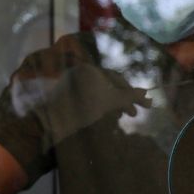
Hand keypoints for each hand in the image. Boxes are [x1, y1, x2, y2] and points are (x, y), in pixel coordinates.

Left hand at [16, 64, 149, 141]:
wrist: (47, 124)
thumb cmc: (80, 110)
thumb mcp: (108, 103)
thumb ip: (127, 96)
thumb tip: (146, 93)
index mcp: (89, 69)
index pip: (116, 78)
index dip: (131, 93)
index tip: (144, 106)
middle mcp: (79, 72)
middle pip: (107, 84)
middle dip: (122, 99)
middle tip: (133, 114)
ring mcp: (70, 83)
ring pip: (97, 91)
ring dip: (111, 103)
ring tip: (121, 116)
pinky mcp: (64, 95)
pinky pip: (87, 97)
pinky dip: (99, 105)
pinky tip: (105, 116)